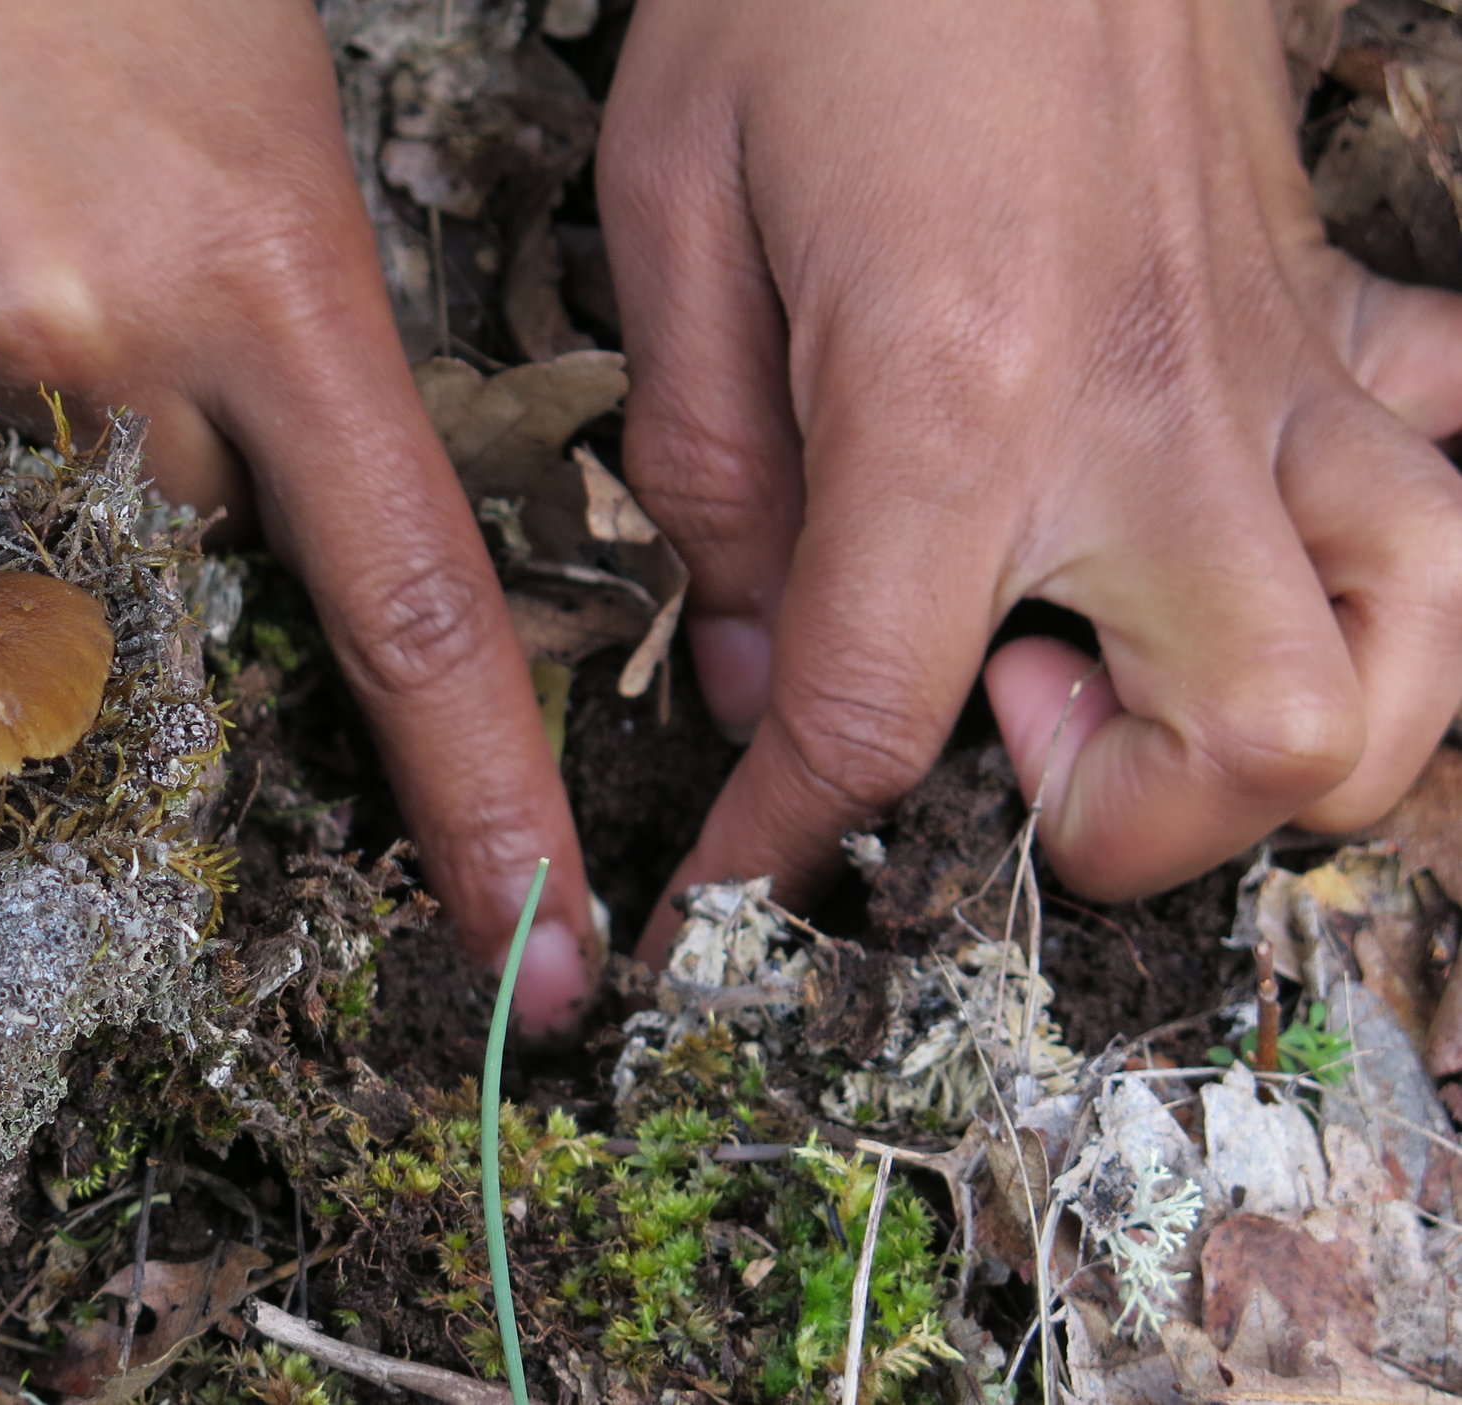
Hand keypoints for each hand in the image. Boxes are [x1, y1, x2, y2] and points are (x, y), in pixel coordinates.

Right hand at [0, 0, 601, 1030]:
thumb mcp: (244, 84)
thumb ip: (275, 298)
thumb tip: (267, 469)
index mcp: (256, 262)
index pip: (406, 604)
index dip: (482, 798)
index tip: (536, 939)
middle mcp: (85, 350)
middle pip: (192, 564)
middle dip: (188, 502)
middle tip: (124, 331)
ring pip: (36, 530)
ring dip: (47, 454)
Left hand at [601, 0, 1461, 960]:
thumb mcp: (673, 218)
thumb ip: (709, 475)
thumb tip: (758, 665)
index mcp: (958, 399)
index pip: (876, 718)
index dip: (784, 840)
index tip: (736, 889)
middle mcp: (1159, 410)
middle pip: (1262, 746)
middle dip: (1124, 823)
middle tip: (993, 733)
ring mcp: (1280, 357)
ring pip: (1428, 640)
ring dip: (1300, 733)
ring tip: (1134, 680)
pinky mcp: (1329, 297)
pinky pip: (1458, 455)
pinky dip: (1405, 546)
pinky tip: (1280, 541)